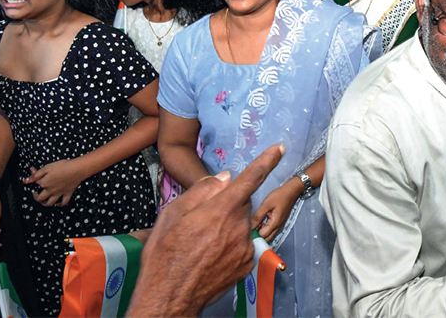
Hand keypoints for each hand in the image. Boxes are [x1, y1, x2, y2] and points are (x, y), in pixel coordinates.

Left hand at [26, 159, 84, 206]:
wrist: (77, 169)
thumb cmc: (63, 166)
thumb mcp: (47, 167)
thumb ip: (36, 174)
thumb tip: (27, 180)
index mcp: (45, 183)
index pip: (35, 183)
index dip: (33, 179)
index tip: (33, 175)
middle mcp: (51, 190)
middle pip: (40, 198)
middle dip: (36, 197)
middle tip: (35, 194)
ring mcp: (59, 193)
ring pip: (50, 203)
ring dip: (45, 204)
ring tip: (44, 201)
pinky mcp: (68, 193)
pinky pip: (63, 202)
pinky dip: (60, 204)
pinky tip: (58, 203)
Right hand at [127, 144, 283, 316]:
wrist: (169, 296)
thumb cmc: (166, 254)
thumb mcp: (173, 213)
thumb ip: (203, 190)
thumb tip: (224, 179)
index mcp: (222, 209)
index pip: (251, 178)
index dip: (267, 161)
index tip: (280, 149)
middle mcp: (239, 226)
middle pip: (241, 204)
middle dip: (227, 206)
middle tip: (202, 221)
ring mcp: (245, 247)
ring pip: (242, 224)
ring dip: (228, 227)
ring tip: (203, 243)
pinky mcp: (247, 263)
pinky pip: (243, 243)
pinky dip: (231, 244)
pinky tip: (211, 255)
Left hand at [251, 178, 302, 241]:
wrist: (291, 191)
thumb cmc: (279, 196)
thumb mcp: (266, 204)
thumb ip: (258, 216)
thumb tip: (250, 226)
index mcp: (274, 224)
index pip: (262, 236)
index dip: (254, 234)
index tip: (247, 229)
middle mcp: (278, 228)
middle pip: (266, 239)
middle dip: (257, 236)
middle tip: (250, 227)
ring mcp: (279, 226)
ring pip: (268, 235)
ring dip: (261, 232)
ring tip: (254, 223)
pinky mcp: (279, 223)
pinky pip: (271, 230)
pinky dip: (264, 229)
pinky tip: (259, 222)